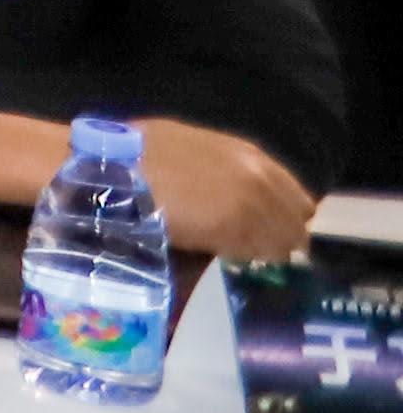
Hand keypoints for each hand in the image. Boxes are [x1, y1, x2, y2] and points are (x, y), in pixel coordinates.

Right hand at [135, 118, 318, 263]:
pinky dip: (242, 262)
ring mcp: (248, 205)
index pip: (300, 201)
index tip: (271, 233)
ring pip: (278, 246)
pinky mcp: (229, 230)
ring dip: (261, 254)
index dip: (286, 220)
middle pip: (295, 227)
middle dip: (279, 241)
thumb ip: (224, 171)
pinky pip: (252, 255)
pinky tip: (223, 260)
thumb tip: (232, 196)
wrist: (112, 168)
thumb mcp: (192, 150)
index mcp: (253, 158)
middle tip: (255, 252)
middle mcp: (260, 180)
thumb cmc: (138, 153)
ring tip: (235, 259)